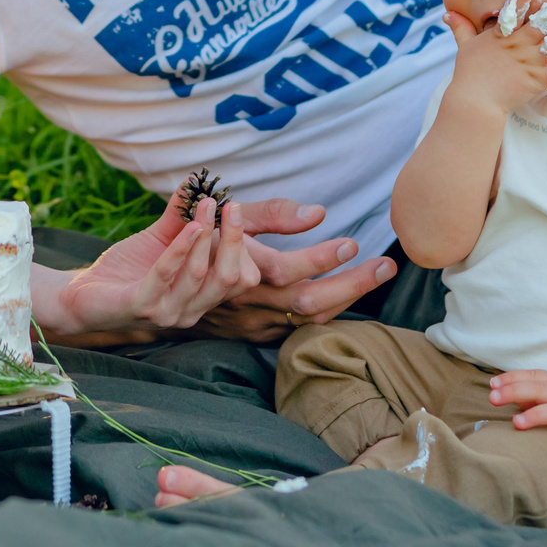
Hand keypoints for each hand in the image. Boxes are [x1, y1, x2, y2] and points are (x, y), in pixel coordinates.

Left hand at [50, 197, 258, 335]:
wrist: (80, 295)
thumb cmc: (125, 269)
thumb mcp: (158, 240)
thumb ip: (179, 218)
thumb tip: (195, 182)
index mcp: (201, 298)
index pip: (242, 278)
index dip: (243, 245)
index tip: (234, 210)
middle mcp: (190, 311)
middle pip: (231, 278)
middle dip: (235, 239)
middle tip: (233, 206)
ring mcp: (167, 312)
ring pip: (201, 275)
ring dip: (205, 237)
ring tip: (207, 206)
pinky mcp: (141, 307)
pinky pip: (166, 275)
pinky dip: (179, 248)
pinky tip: (188, 226)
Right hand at [183, 199, 397, 341]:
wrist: (160, 285)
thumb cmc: (199, 237)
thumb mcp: (228, 215)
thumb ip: (271, 213)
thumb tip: (318, 214)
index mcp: (239, 269)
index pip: (289, 270)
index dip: (322, 259)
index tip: (351, 242)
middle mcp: (248, 300)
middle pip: (308, 304)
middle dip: (352, 285)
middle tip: (385, 265)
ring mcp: (253, 322)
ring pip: (309, 321)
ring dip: (348, 300)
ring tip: (376, 276)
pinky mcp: (256, 333)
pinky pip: (299, 329)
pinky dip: (327, 314)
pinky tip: (347, 297)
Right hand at [444, 0, 546, 115]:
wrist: (474, 101)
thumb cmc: (469, 73)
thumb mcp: (464, 47)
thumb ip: (461, 28)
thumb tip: (448, 14)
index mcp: (502, 36)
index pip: (514, 12)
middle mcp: (517, 46)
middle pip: (543, 24)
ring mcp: (528, 63)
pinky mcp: (536, 81)